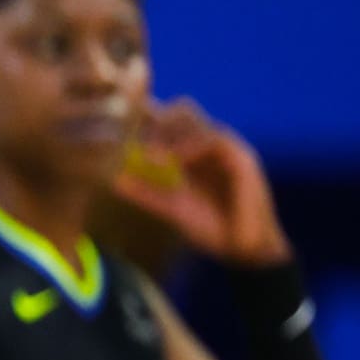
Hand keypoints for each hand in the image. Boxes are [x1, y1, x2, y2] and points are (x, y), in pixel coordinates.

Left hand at [113, 98, 291, 266]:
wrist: (242, 249)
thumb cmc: (211, 227)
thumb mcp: (171, 208)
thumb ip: (147, 193)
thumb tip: (116, 180)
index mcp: (191, 152)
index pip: (168, 121)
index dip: (146, 116)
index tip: (119, 124)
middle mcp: (208, 144)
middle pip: (180, 109)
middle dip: (154, 118)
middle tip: (133, 139)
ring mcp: (225, 147)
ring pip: (194, 118)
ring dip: (166, 131)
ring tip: (148, 154)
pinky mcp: (241, 158)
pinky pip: (214, 140)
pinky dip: (190, 146)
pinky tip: (171, 158)